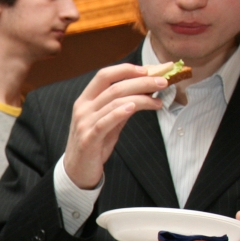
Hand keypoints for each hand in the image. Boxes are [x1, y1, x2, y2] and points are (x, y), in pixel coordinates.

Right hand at [64, 64, 167, 188]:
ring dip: (140, 98)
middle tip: (162, 82)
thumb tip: (146, 91)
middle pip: (114, 86)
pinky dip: (120, 112)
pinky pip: (104, 122)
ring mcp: (84, 123)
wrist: (77, 171)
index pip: (105, 75)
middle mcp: (83, 108)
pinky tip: (133, 108)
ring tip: (158, 101)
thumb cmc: (94, 145)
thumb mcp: (109, 122)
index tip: (149, 70)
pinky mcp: (88, 139)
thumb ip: (122, 106)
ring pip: (113, 102)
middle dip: (141, 81)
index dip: (127, 69)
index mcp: (86, 100)